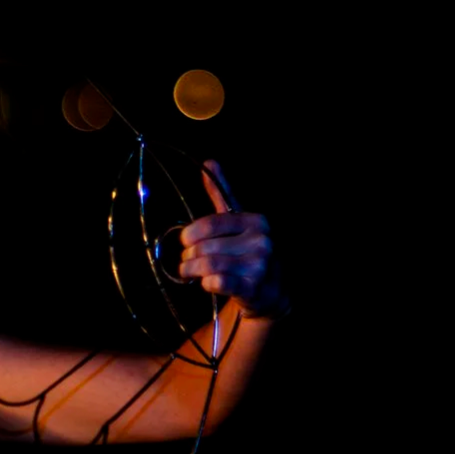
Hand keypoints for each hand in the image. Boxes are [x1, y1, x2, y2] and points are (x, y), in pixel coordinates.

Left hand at [177, 160, 287, 318]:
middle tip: (187, 262)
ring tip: (190, 272)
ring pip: (208, 265)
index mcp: (256, 221)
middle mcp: (261, 241)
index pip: (210, 224)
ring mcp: (260, 265)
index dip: (190, 234)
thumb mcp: (238, 221)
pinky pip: (218, 282)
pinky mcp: (253, 287)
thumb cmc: (248, 252)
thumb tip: (210, 162)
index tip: (184, 241)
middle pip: (205, 246)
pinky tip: (207, 283)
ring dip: (192, 270)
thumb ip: (223, 194)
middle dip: (189, 256)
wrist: (270, 291)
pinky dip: (206, 283)